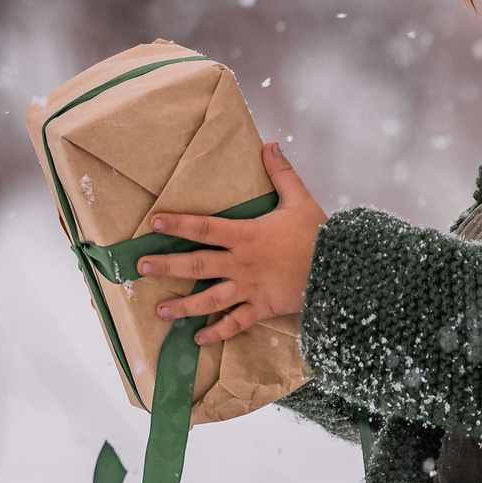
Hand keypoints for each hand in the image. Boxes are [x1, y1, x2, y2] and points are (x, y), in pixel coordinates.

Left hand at [137, 142, 329, 345]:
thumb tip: (269, 144)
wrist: (340, 270)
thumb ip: (281, 173)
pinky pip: (235, 323)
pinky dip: (217, 332)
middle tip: (141, 269)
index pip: (204, 228)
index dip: (177, 224)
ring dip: (183, 306)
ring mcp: (249, 289)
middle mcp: (240, 264)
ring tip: (160, 310)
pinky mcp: (262, 308)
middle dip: (166, 266)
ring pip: (209, 300)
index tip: (153, 222)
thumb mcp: (300, 200)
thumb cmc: (319, 235)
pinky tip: (199, 338)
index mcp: (246, 235)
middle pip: (196, 265)